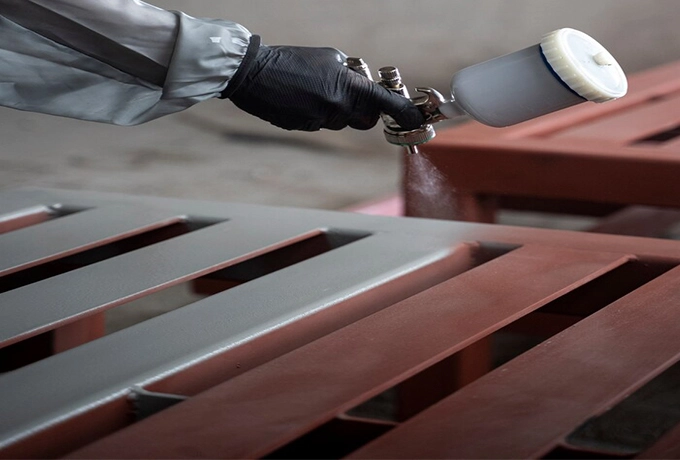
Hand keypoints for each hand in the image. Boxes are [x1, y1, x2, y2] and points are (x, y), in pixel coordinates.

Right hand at [224, 39, 424, 131]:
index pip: (384, 103)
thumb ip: (351, 74)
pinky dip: (319, 113)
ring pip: (341, 122)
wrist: (252, 74)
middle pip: (365, 120)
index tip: (415, 118)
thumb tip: (363, 84)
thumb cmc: (291, 59)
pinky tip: (302, 97)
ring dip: (339, 109)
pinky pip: (321, 124)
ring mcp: (318, 122)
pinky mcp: (303, 128)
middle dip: (366, 110)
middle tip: (356, 95)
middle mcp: (335, 110)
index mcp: (345, 88)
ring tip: (318, 89)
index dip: (403, 112)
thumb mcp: (329, 57)